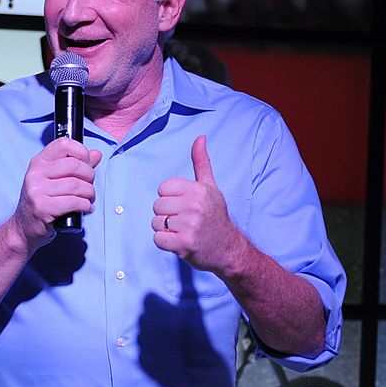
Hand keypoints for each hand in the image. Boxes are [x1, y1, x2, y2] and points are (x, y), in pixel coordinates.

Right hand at [7, 137, 102, 253]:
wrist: (23, 229)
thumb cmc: (43, 202)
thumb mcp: (55, 180)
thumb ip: (76, 165)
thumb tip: (96, 154)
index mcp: (39, 162)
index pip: (64, 144)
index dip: (81, 152)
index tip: (87, 164)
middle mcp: (35, 173)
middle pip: (74, 165)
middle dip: (90, 176)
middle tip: (89, 187)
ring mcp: (37, 190)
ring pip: (76, 185)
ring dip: (89, 194)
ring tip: (88, 199)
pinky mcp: (42, 208)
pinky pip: (74, 202)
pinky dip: (85, 206)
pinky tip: (85, 209)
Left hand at [152, 135, 246, 274]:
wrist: (229, 249)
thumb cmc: (216, 216)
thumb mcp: (210, 187)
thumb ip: (202, 162)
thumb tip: (200, 137)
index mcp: (198, 189)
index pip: (162, 188)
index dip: (170, 199)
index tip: (184, 206)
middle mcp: (194, 205)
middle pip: (157, 206)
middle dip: (167, 215)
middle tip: (184, 221)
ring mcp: (189, 225)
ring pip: (155, 223)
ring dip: (165, 230)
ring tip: (183, 231)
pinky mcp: (184, 243)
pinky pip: (158, 239)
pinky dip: (165, 243)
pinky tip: (180, 242)